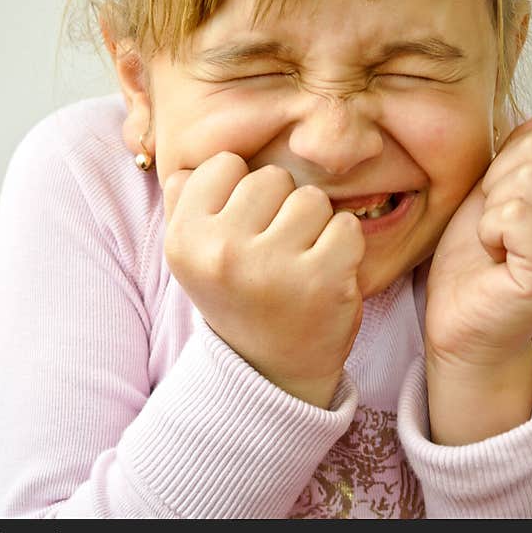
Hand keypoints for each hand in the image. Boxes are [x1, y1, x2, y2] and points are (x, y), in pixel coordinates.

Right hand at [162, 152, 365, 407]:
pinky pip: (347, 226)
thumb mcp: (193, 254)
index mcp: (185, 240)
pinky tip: (325, 274)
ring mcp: (273, 267)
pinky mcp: (322, 281)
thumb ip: (186, 201)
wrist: (270, 371)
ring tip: (298, 263)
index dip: (241, 192)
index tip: (243, 230)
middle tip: (273, 253)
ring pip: (312, 198)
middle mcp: (222, 252)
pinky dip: (344, 247)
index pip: (225, 164)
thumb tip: (190, 160)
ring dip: (315, 226)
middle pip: (272, 178)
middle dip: (280, 208)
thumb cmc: (237, 297)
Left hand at [425, 107, 531, 373]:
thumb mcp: (493, 192)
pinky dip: (489, 232)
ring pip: (527, 179)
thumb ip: (523, 154)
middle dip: (496, 185)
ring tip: (495, 244)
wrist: (461, 325)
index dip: (505, 163)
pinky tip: (496, 258)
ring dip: (491, 210)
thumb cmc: (473, 264)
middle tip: (494, 229)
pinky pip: (515, 214)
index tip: (497, 206)